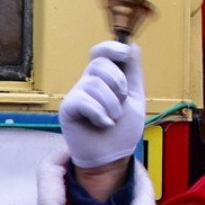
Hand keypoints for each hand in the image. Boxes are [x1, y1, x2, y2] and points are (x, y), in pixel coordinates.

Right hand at [60, 41, 145, 168]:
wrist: (112, 157)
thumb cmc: (121, 131)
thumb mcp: (136, 98)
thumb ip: (133, 73)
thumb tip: (132, 46)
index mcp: (104, 78)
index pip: (100, 52)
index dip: (110, 48)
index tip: (123, 53)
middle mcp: (87, 83)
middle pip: (99, 65)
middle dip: (118, 83)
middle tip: (122, 102)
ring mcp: (76, 96)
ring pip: (94, 84)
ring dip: (111, 104)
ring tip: (113, 119)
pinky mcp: (68, 110)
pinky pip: (83, 100)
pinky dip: (99, 113)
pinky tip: (103, 124)